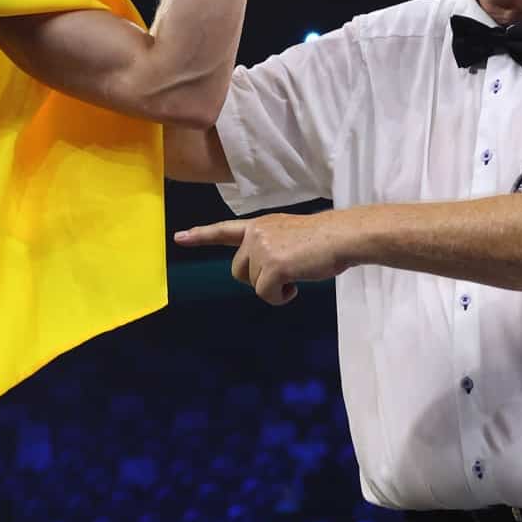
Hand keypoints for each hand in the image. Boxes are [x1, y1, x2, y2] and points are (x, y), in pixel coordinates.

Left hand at [174, 212, 351, 304]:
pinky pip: (267, 294)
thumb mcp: (289, 235)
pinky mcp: (272, 266)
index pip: (224, 230)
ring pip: (255, 285)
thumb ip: (269, 246)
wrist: (342, 236)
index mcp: (259, 225)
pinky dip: (282, 296)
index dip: (200, 235)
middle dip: (258, 278)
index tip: (179, 238)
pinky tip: (297, 283)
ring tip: (298, 271)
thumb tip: (266, 272)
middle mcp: (255, 234)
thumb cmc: (324, 240)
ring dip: (275, 287)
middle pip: (239, 271)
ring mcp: (262, 249)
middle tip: (286, 271)